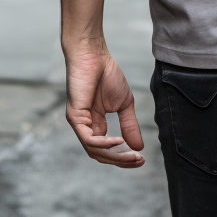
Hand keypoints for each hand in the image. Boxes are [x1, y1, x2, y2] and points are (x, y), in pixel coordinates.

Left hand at [64, 45, 144, 167]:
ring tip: (132, 155)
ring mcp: (79, 124)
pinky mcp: (74, 118)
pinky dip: (104, 143)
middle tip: (139, 161)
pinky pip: (88, 139)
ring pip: (94, 150)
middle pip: (101, 154)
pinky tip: (118, 142)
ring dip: (114, 156)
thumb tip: (139, 147)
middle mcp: (85, 127)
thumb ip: (129, 125)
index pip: (108, 149)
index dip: (124, 157)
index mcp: (96, 124)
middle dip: (121, 160)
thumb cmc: (107, 74)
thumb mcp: (124, 104)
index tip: (141, 158)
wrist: (94, 55)